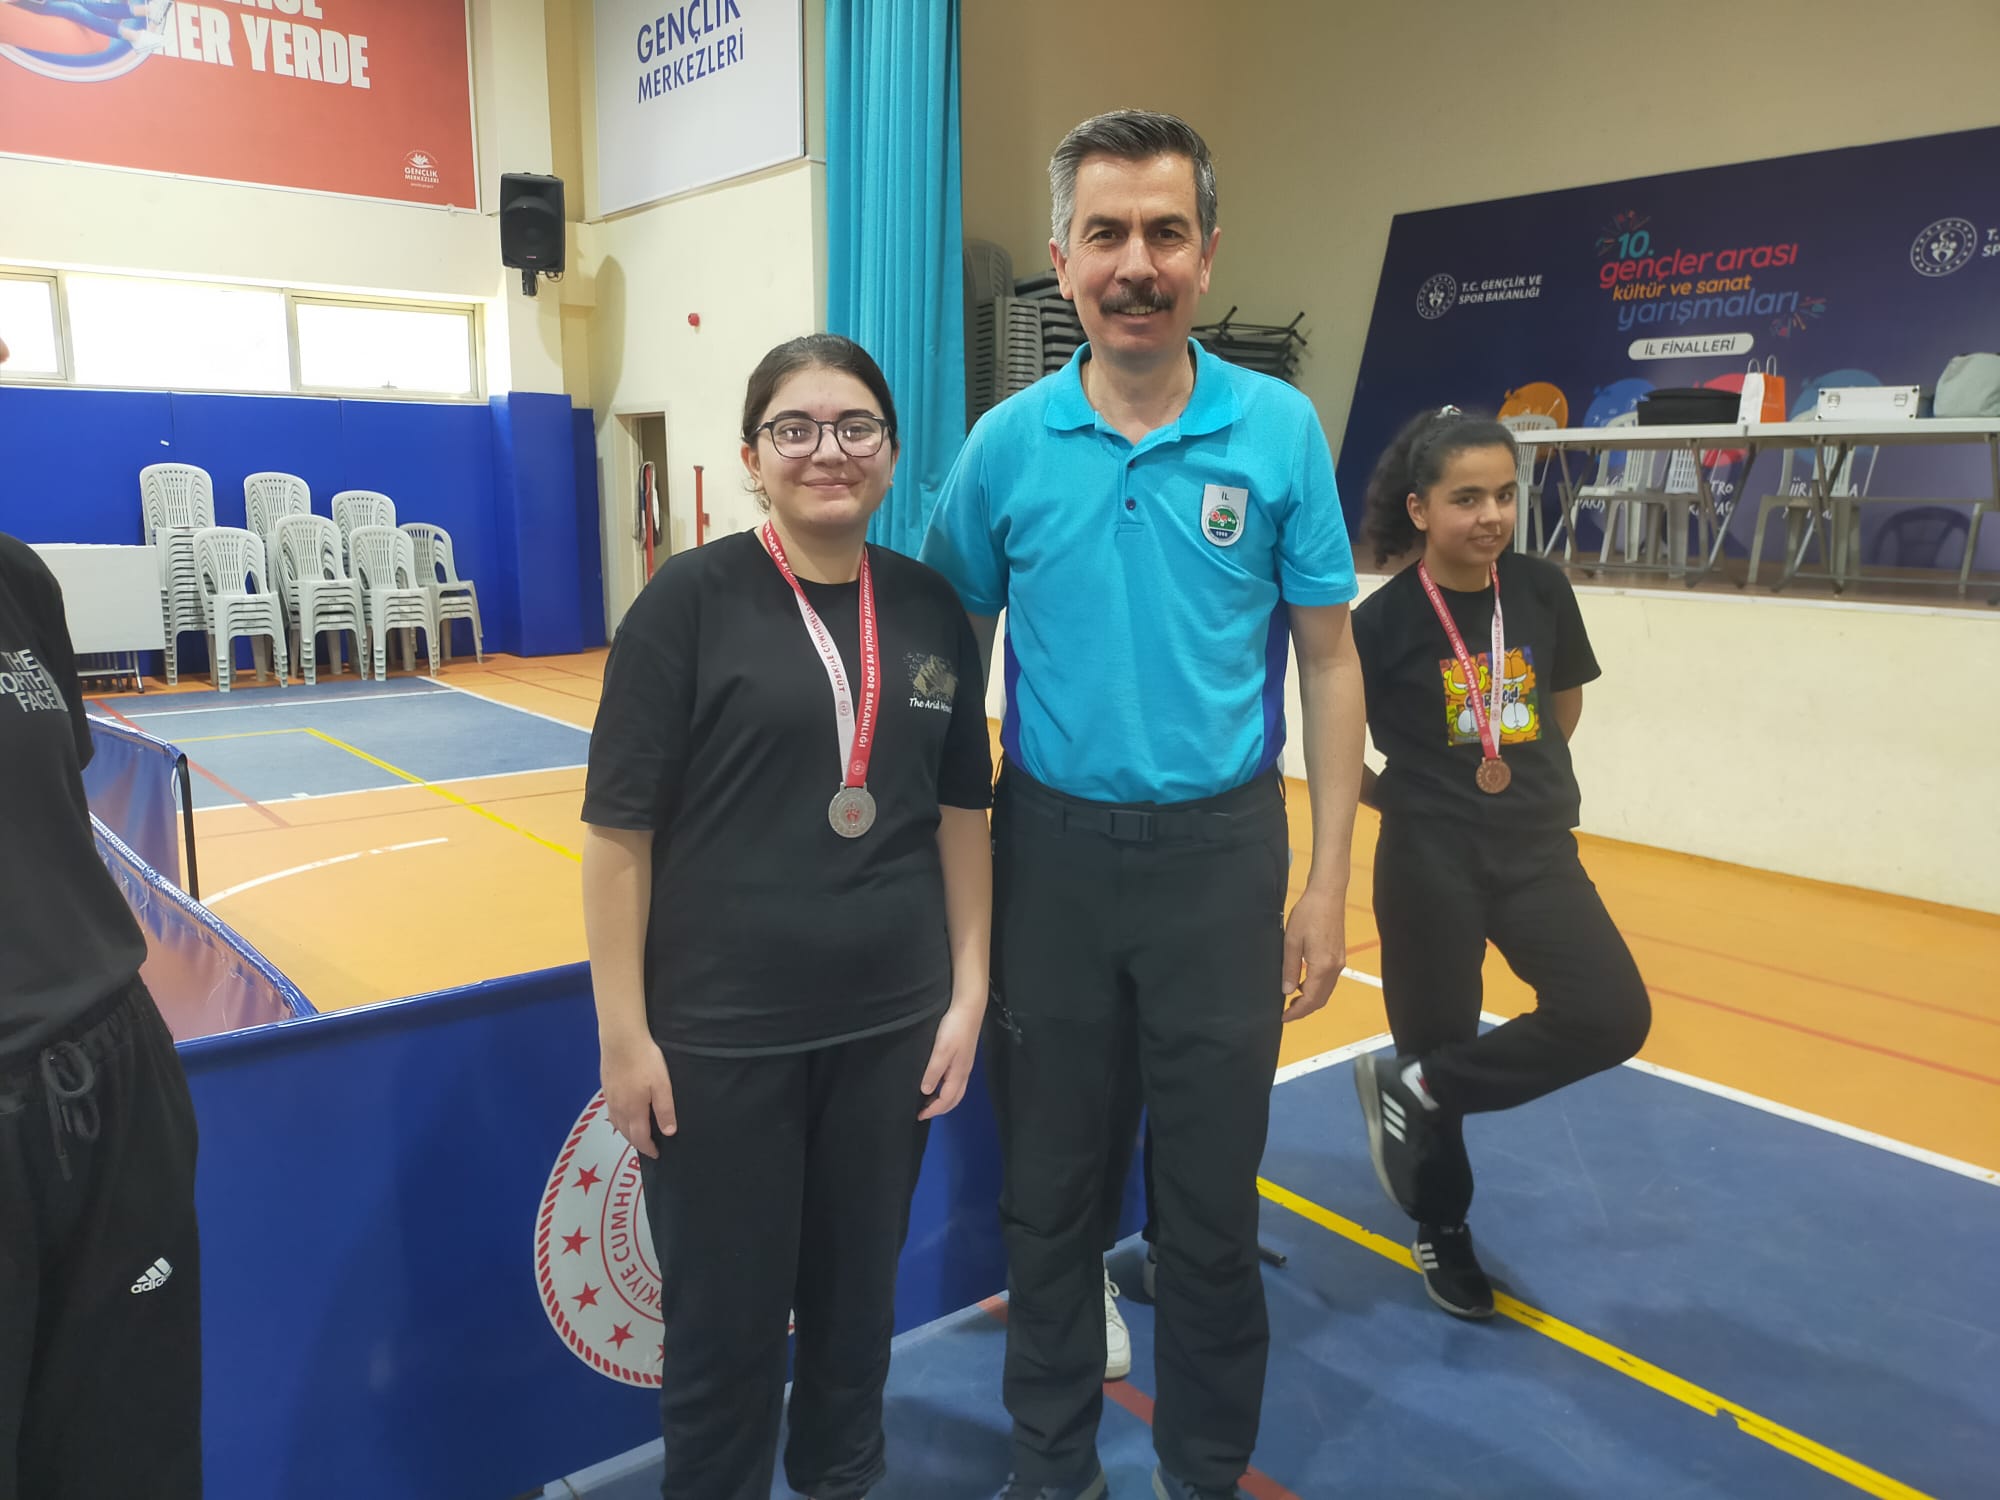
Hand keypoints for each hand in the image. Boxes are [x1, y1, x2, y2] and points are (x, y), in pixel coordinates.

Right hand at [601, 1032, 675, 1156]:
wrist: (621, 1039)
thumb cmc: (645, 1061)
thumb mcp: (662, 1086)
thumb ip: (664, 1110)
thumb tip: (669, 1132)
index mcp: (633, 1111)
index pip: (640, 1138)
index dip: (648, 1149)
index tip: (656, 1154)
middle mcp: (618, 1108)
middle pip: (626, 1133)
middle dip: (637, 1143)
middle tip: (648, 1146)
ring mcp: (609, 1098)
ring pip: (616, 1123)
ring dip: (626, 1132)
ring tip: (637, 1133)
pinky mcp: (605, 1087)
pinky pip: (611, 1112)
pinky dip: (618, 1120)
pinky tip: (623, 1114)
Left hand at [918, 997, 983, 1119]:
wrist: (968, 1009)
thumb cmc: (954, 1029)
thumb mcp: (941, 1050)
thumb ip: (934, 1072)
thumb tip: (926, 1092)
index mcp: (958, 1074)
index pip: (947, 1099)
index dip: (934, 1110)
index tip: (919, 1116)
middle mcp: (964, 1072)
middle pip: (954, 1099)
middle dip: (940, 1109)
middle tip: (924, 1113)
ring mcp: (964, 1065)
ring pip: (956, 1091)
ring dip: (943, 1100)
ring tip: (928, 1102)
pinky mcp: (963, 1057)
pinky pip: (955, 1081)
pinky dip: (946, 1089)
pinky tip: (937, 1083)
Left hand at [1280, 882, 1345, 1022]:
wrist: (1327, 895)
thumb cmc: (1308, 914)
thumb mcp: (1291, 941)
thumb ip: (1290, 968)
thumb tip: (1287, 991)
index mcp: (1322, 966)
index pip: (1311, 999)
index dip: (1297, 1012)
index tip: (1283, 1018)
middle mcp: (1335, 968)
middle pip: (1321, 999)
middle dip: (1304, 1009)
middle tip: (1286, 1012)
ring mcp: (1339, 962)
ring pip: (1326, 991)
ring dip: (1311, 999)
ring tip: (1292, 999)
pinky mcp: (1339, 955)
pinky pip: (1329, 980)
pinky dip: (1317, 988)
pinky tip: (1303, 982)